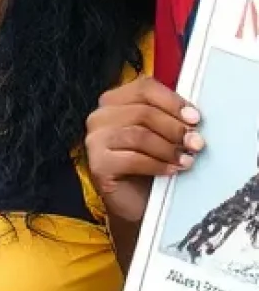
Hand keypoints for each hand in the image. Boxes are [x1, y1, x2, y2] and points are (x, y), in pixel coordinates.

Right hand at [85, 76, 202, 224]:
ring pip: (137, 134)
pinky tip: (171, 171)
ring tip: (187, 160)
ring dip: (168, 148)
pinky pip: (132, 159)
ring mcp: (94, 139)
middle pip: (143, 111)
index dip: (172, 101)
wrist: (134, 203)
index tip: (195, 119)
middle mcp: (100, 116)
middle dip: (175, 128)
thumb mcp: (160, 136)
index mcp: (115, 101)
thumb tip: (193, 117)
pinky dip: (157, 165)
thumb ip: (169, 119)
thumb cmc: (150, 166)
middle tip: (196, 143)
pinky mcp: (97, 163)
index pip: (144, 88)